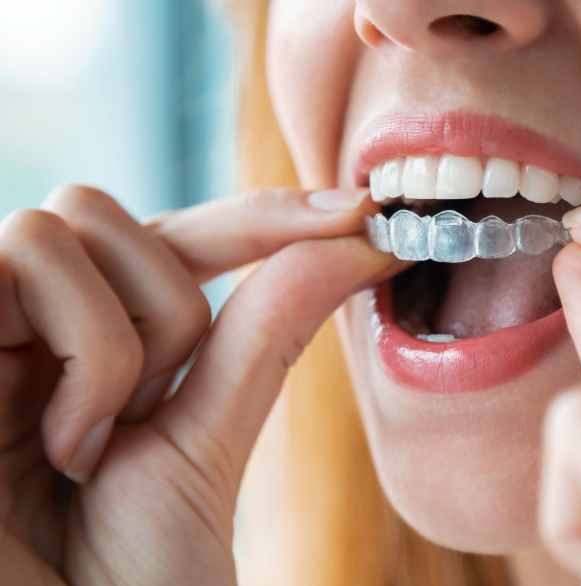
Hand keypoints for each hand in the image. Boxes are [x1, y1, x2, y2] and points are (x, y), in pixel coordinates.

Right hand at [0, 185, 397, 584]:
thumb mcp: (206, 444)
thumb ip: (264, 334)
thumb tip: (356, 239)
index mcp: (78, 346)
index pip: (166, 241)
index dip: (257, 216)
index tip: (361, 212)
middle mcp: (17, 331)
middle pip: (99, 211)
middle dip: (161, 306)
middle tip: (146, 415)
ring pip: (57, 227)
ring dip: (117, 343)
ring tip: (91, 449)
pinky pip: (16, 265)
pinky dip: (88, 357)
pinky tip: (66, 450)